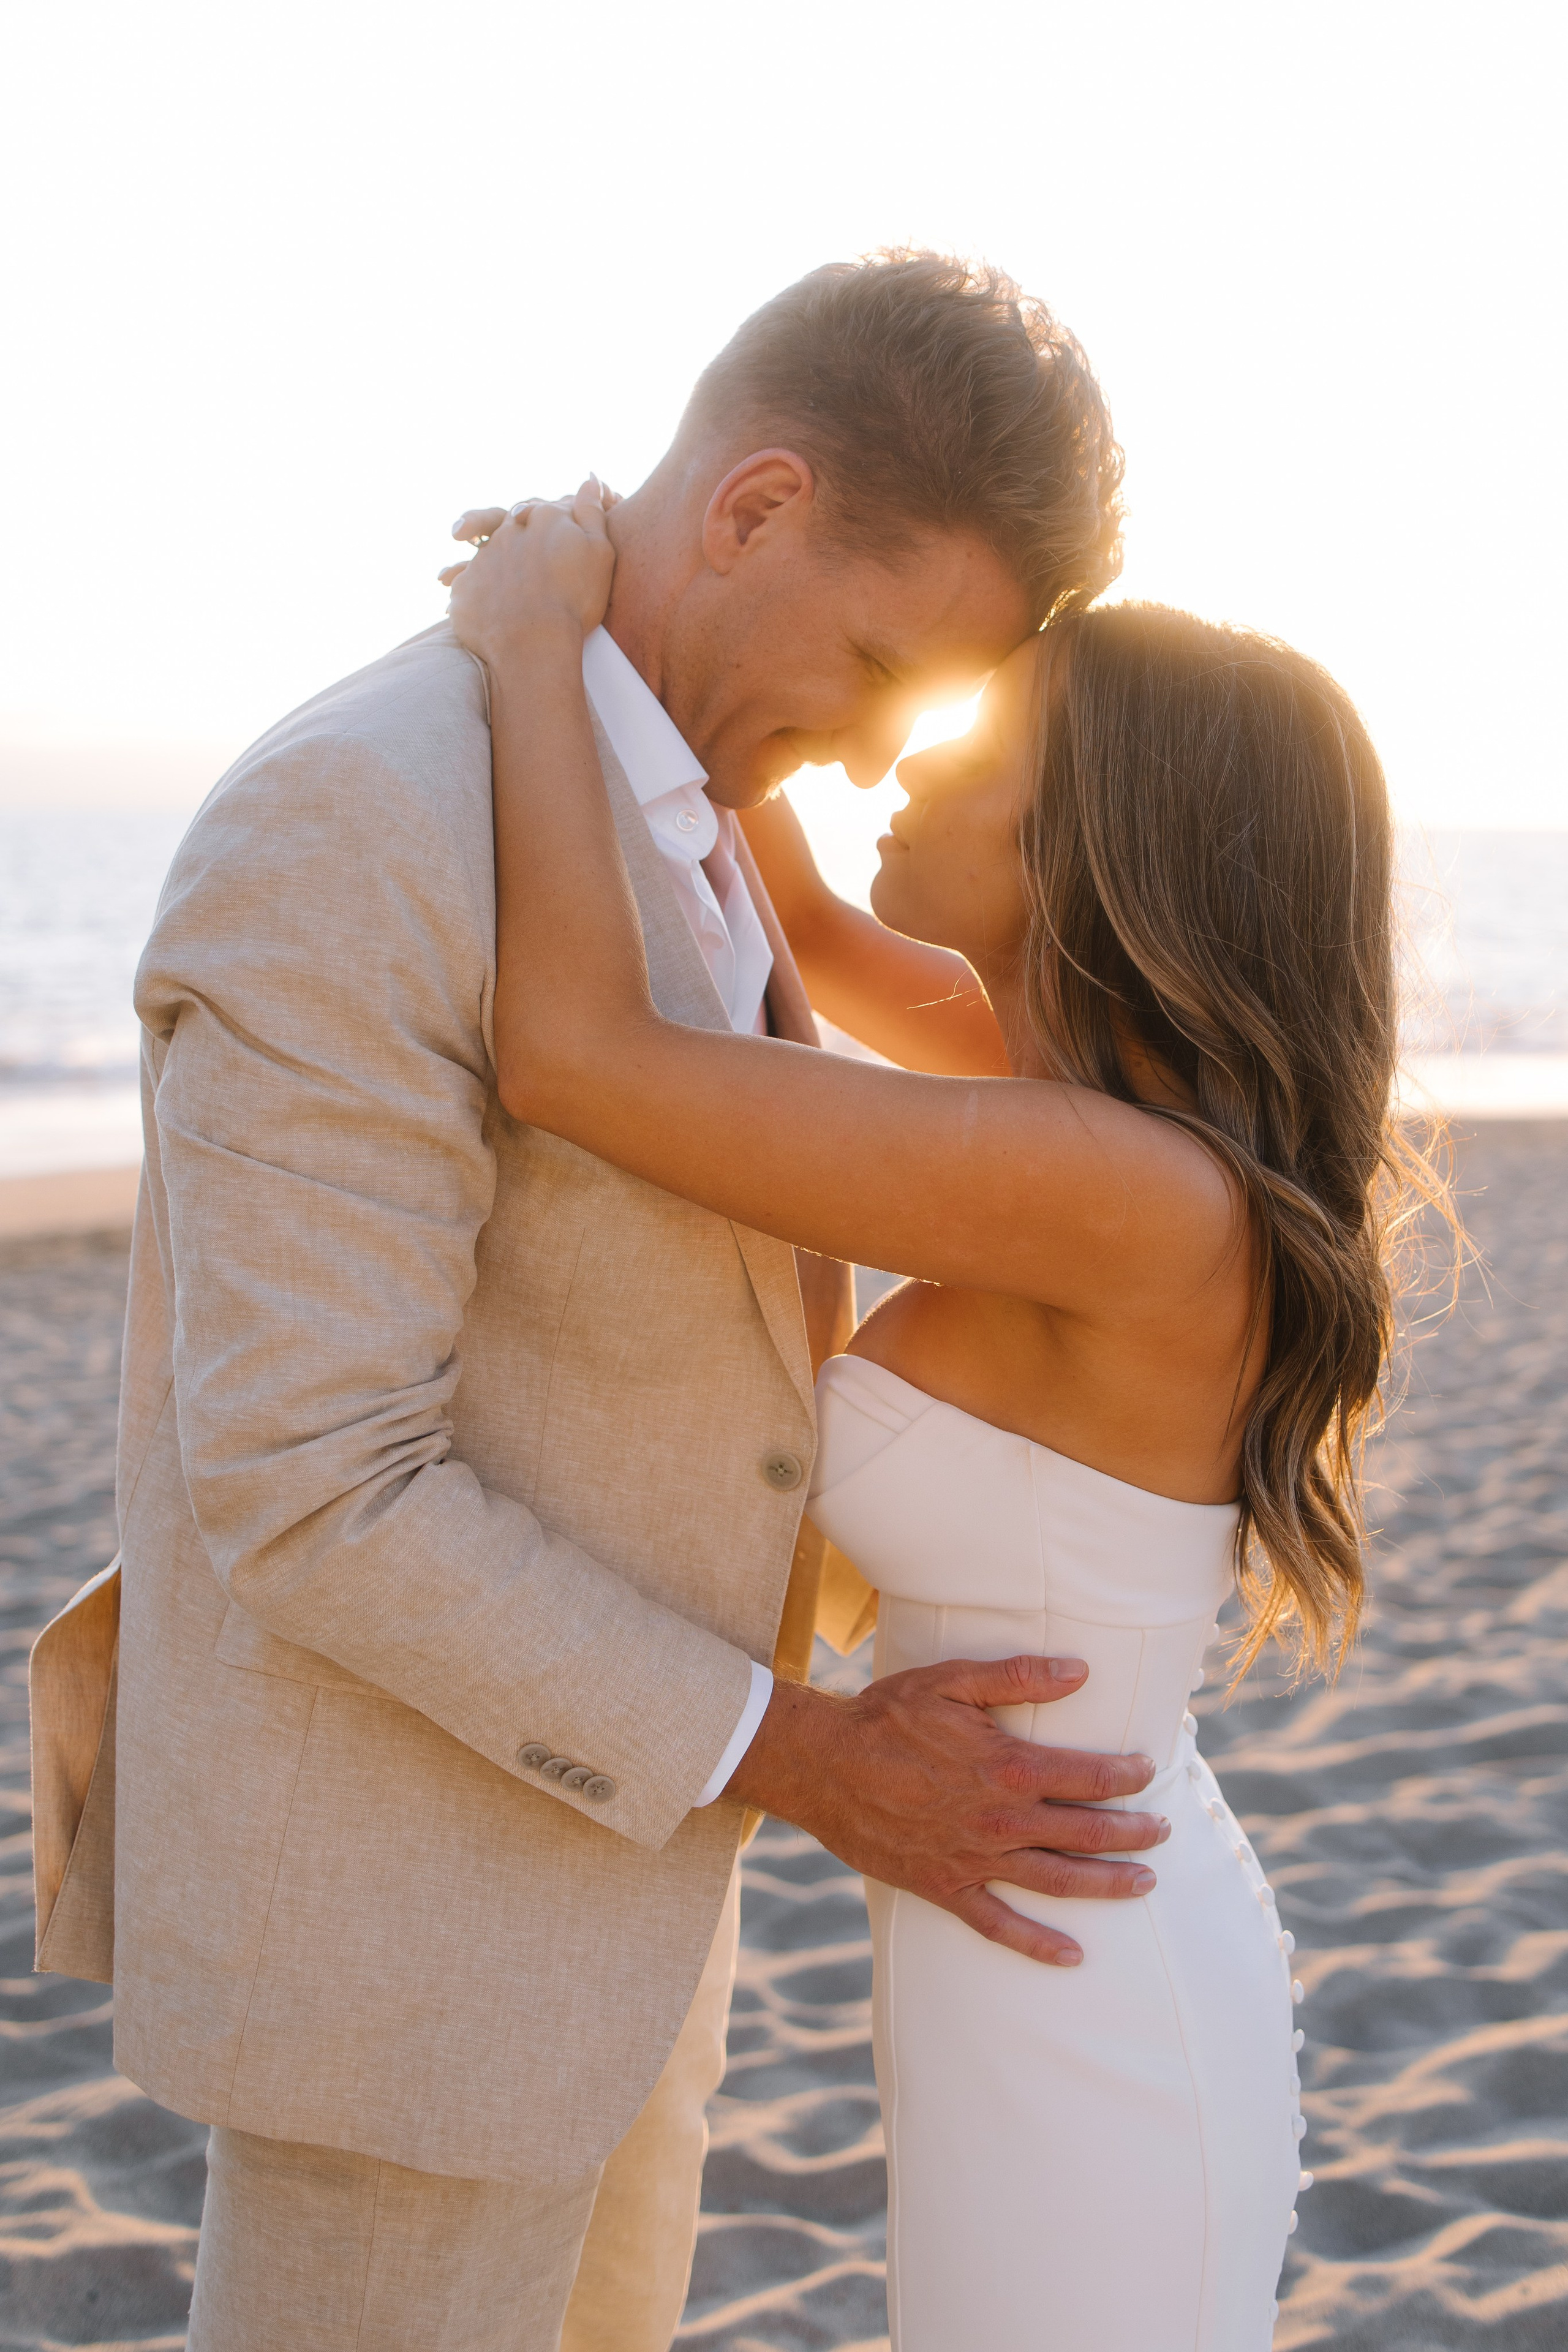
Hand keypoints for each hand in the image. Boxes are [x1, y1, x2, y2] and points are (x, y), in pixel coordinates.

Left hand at [443, 479, 616, 661]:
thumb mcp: (598, 550)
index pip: (536, 509)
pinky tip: (452, 608)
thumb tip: (588, 478)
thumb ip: (590, 512)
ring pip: (476, 557)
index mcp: (541, 518)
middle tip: (459, 531)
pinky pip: (462, 589)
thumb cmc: (575, 598)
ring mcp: (484, 560)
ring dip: (465, 566)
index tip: (526, 517)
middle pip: (497, 524)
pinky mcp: (465, 591)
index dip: (534, 515)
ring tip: (443, 576)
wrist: (538, 640)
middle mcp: (508, 532)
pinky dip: (462, 596)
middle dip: (480, 526)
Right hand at [725, 1654, 1168, 1966]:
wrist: (823, 1766)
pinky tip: (1071, 1956)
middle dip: (1133, 1833)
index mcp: (1007, 1767)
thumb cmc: (887, 1716)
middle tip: (1163, 1833)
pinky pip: (1000, 1926)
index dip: (1127, 1775)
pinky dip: (1038, 1945)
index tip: (1148, 1770)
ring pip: (1058, 1881)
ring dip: (1106, 1884)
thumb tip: (1081, 1670)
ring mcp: (976, 1859)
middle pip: (1086, 1833)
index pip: (1089, 1776)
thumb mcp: (952, 1681)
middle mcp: (1001, 1820)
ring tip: (1143, 1884)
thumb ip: (1019, 1675)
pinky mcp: (946, 1888)